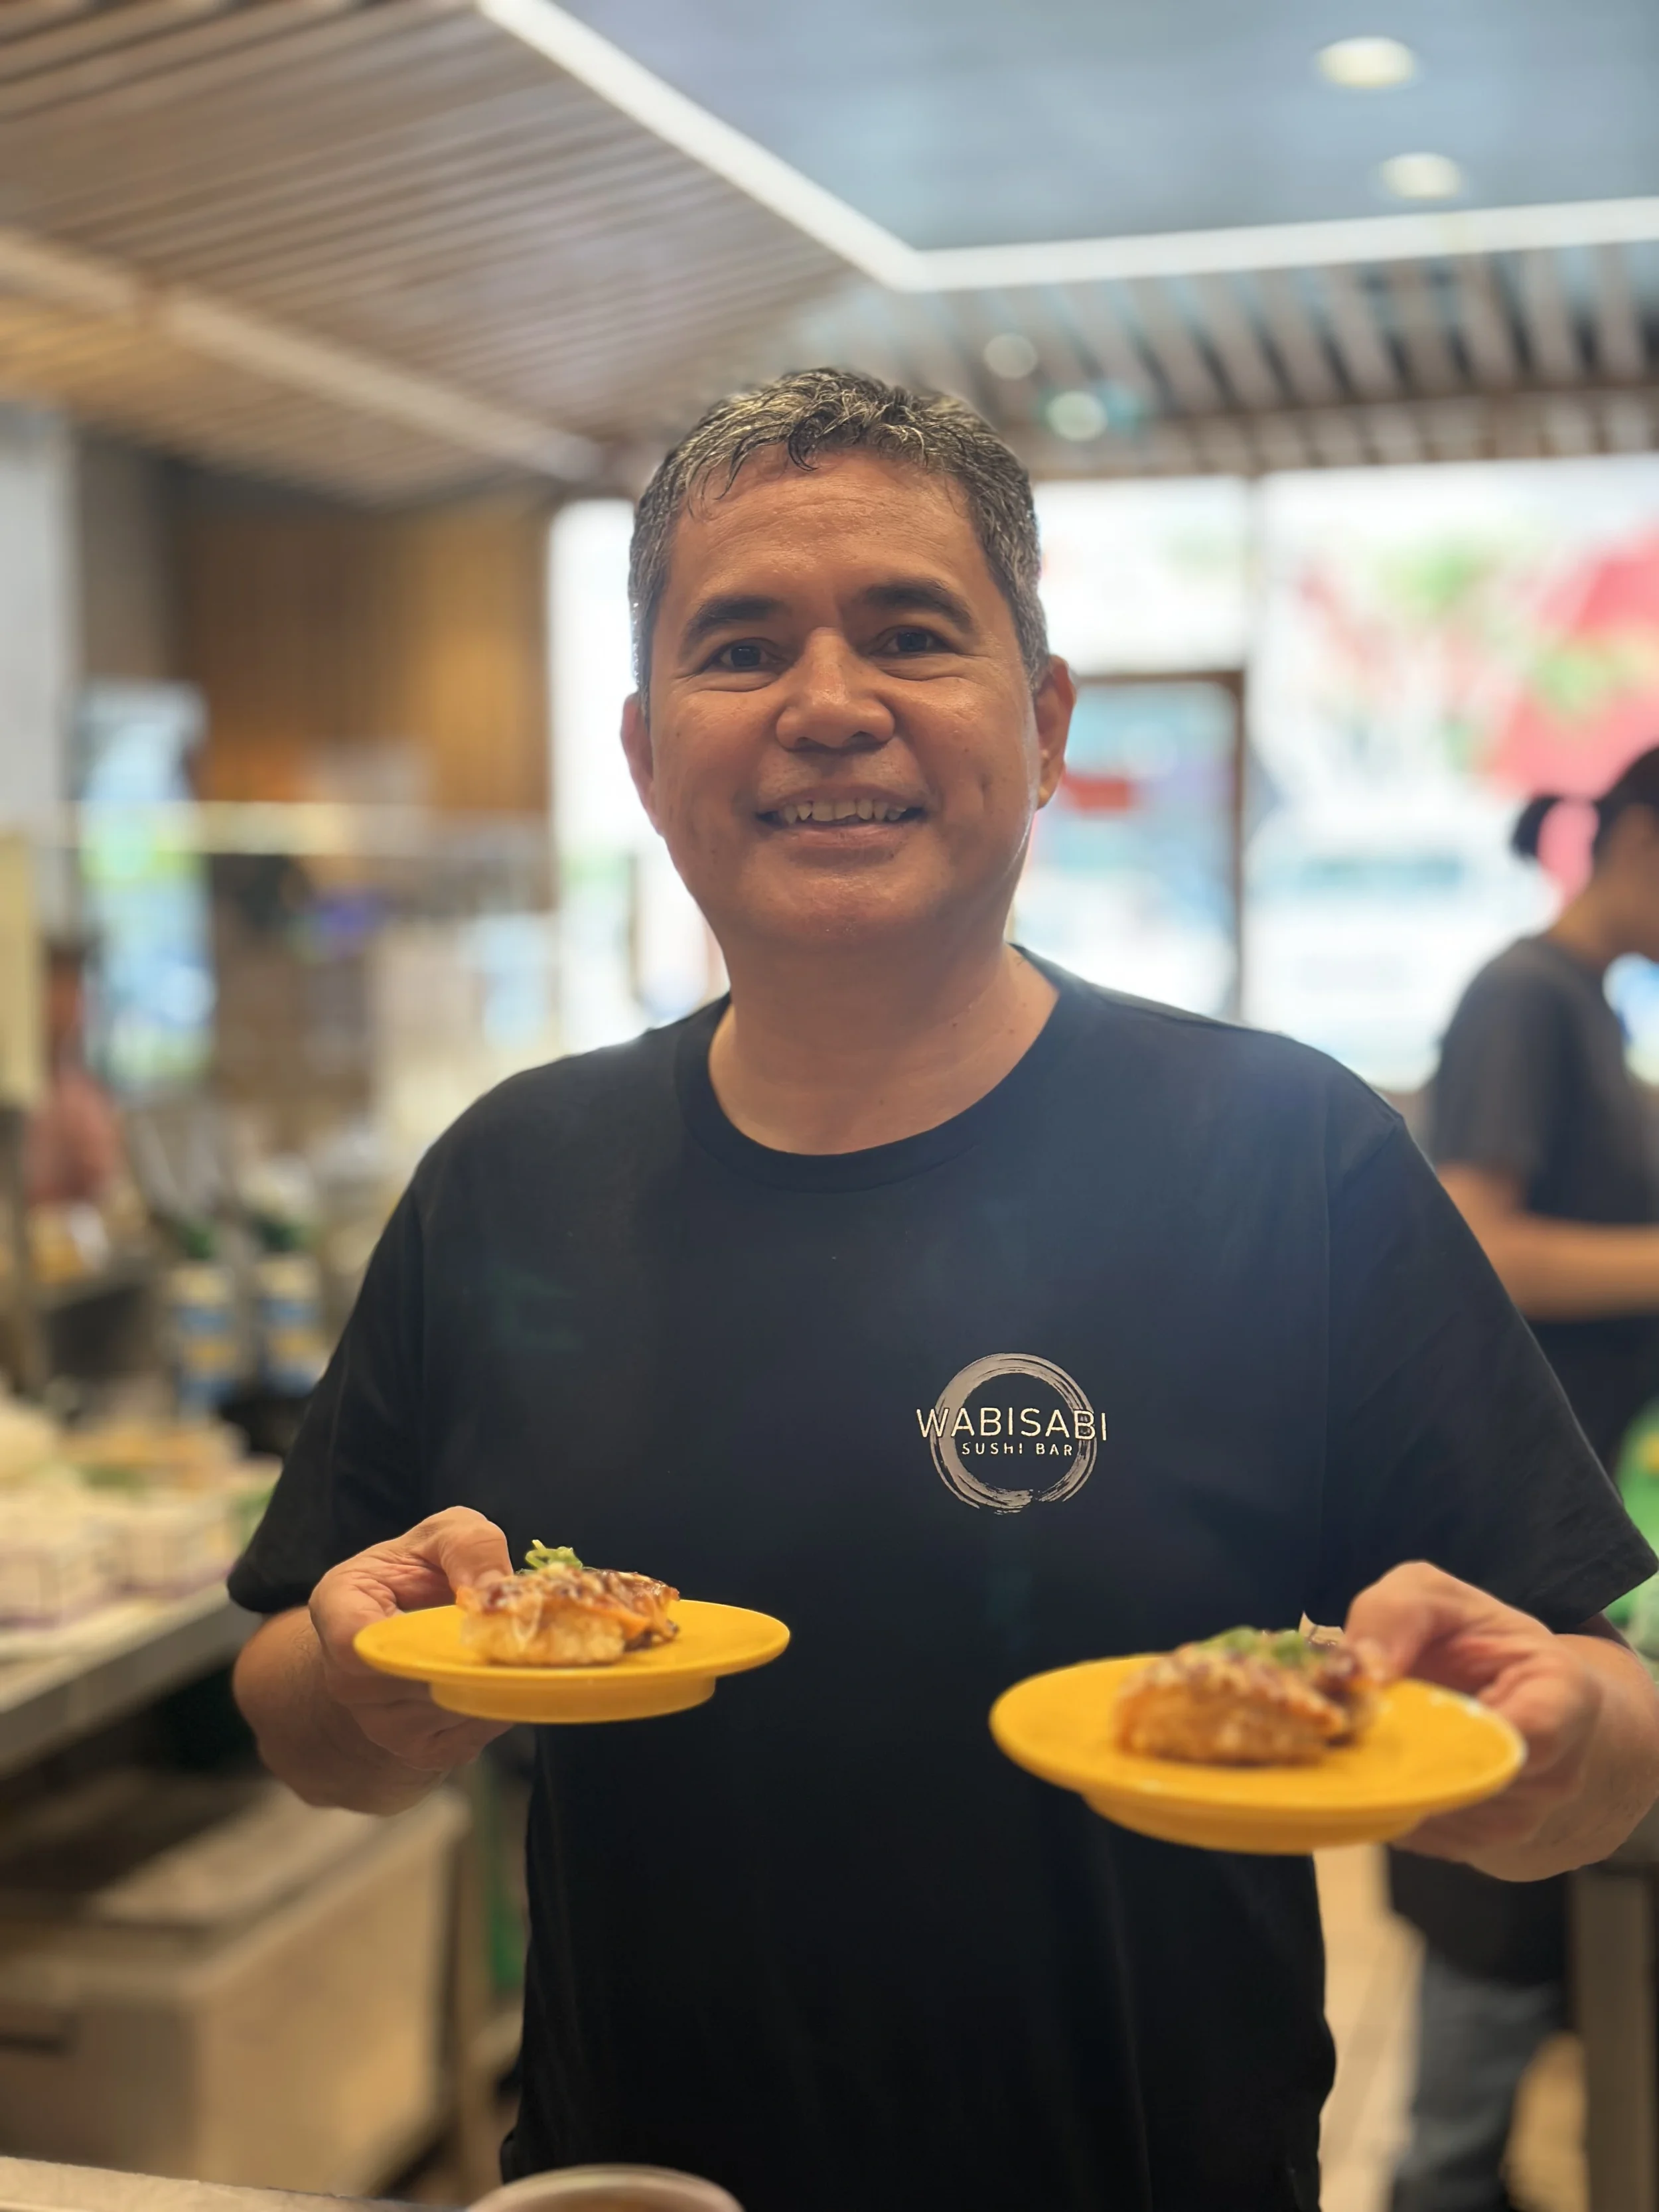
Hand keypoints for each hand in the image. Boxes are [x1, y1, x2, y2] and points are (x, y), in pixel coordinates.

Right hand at [309, 1507, 513, 1773]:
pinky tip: (498, 1675)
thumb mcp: (447, 1534)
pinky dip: (497, 1706)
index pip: (353, 1643)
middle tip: (519, 1630)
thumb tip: (495, 1591)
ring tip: (510, 1647)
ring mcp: (380, 1724)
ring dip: (492, 1681)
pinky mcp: (420, 1751)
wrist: (409, 1621)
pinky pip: (470, 1735)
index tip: (467, 1612)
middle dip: (474, 1656)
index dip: (414, 1635)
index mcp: (339, 1611)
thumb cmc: (423, 1570)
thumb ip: (470, 1548)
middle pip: (414, 1684)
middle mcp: (347, 1680)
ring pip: (449, 1710)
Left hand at [1345, 1561, 1605, 1863]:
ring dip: (1383, 1778)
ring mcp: (1519, 1820)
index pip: (1523, 1733)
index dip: (1446, 1724)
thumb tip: (1358, 1672)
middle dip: (1397, 1749)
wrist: (1500, 1691)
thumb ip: (1394, 1616)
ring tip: (1358, 1734)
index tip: (1387, 1701)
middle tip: (1347, 1718)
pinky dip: (1382, 1801)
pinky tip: (1369, 1762)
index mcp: (1564, 1699)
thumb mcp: (1432, 1597)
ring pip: (1435, 1814)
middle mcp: (1555, 1773)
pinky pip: (1418, 1834)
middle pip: (1468, 1782)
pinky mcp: (1474, 1845)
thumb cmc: (1469, 1637)